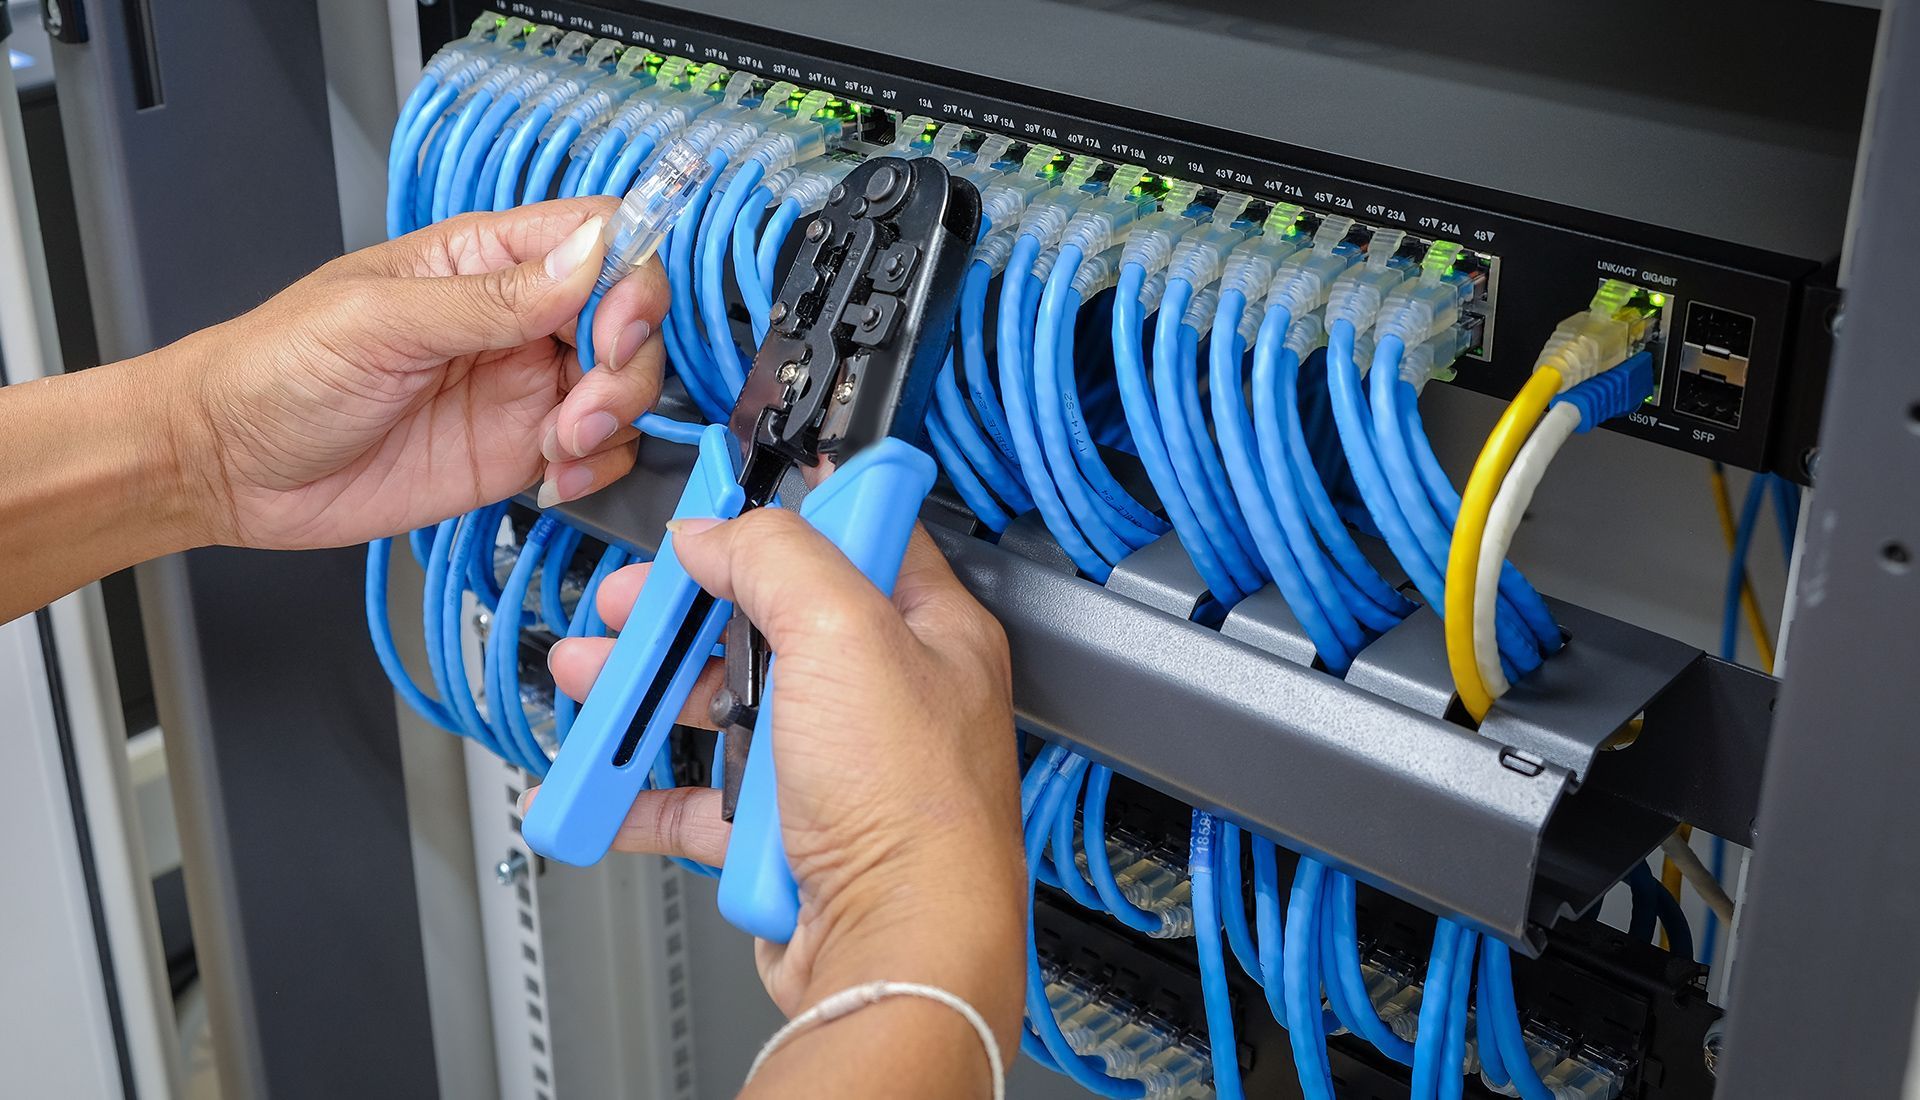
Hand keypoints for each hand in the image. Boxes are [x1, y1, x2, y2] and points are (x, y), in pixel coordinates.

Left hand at [164, 198, 667, 548]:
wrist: (229, 467)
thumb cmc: (274, 371)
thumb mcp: (378, 322)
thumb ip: (490, 298)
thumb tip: (588, 258)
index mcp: (483, 259)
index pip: (598, 238)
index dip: (628, 278)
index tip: (612, 329)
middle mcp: (517, 319)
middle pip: (629, 318)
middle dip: (626, 366)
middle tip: (582, 408)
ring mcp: (523, 386)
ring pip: (626, 388)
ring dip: (616, 421)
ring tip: (561, 448)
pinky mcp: (520, 451)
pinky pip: (600, 452)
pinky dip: (600, 468)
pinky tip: (556, 478)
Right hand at [525, 512, 1025, 1048]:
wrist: (895, 949)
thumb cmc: (912, 807)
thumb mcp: (843, 633)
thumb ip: (777, 559)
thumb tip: (720, 530)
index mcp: (927, 630)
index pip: (855, 537)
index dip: (784, 515)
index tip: (719, 504)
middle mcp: (889, 694)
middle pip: (770, 621)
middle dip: (685, 609)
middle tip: (630, 600)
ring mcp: (838, 766)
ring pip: (728, 709)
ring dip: (650, 692)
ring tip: (592, 676)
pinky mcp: (791, 834)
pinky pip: (705, 800)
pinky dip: (647, 791)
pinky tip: (606, 779)